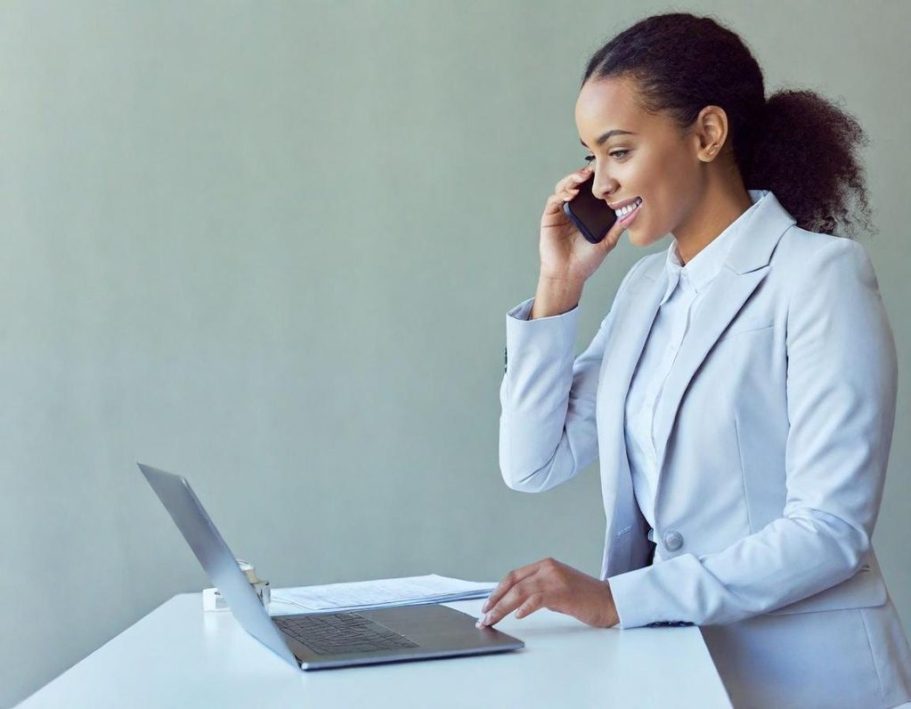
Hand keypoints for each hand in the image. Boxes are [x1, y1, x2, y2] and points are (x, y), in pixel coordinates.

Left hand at [477, 557, 618, 628]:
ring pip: (520, 591)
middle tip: (484, 616)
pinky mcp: (562, 592)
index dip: (497, 591)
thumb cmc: (584, 598)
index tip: (487, 605)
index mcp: (545, 565)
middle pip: (513, 583)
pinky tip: (517, 616)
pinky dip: (525, 607)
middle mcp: (547, 568)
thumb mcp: (557, 588)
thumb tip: (516, 603)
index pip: (513, 576)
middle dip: (495, 601)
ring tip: (493, 620)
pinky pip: (537, 598)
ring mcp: (555, 579)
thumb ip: (538, 591)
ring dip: (502, 607)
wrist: (609, 601)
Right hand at [539, 166, 624, 284]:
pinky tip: (571, 194)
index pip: (590, 190)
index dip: (596, 178)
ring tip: (582, 178)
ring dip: (572, 180)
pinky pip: (554, 200)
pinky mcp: (550, 218)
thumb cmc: (585, 261)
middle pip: (576, 184)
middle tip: (594, 169)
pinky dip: (562, 194)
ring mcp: (561, 212)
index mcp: (587, 212)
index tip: (607, 169)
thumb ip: (619, 226)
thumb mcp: (608, 241)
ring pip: (564, 188)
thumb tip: (635, 210)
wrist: (569, 275)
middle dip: (584, 174)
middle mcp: (573, 209)